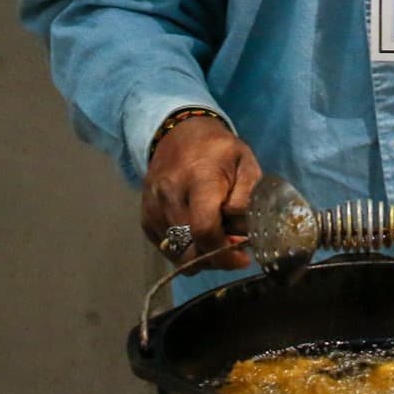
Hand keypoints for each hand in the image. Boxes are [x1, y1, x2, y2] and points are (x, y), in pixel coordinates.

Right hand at [141, 116, 260, 269]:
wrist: (178, 134)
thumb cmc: (219, 151)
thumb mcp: (245, 163)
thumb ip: (248, 197)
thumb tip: (244, 232)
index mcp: (199, 178)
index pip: (204, 228)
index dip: (224, 252)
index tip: (242, 258)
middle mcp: (170, 195)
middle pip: (190, 248)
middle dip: (215, 258)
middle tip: (233, 251)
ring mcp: (153, 208)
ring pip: (177, 254)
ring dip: (201, 257)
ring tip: (218, 242)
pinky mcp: (145, 218)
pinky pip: (166, 249)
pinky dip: (185, 250)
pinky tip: (199, 236)